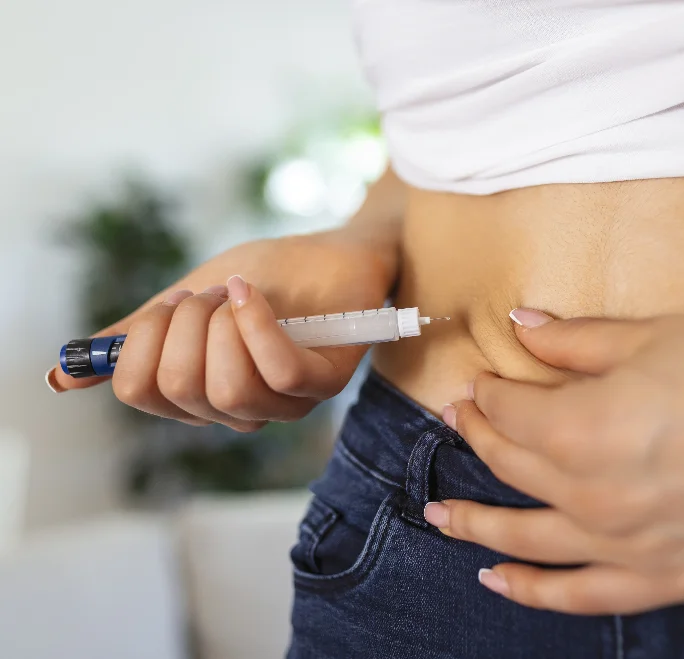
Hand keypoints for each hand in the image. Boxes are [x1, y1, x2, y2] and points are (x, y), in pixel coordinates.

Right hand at [47, 229, 396, 430]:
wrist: (332, 249)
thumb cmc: (266, 276)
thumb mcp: (186, 302)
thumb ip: (136, 338)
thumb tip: (62, 376)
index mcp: (200, 395)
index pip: (140, 392)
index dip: (141, 340)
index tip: (167, 305)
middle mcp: (240, 411)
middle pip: (179, 389)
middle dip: (183, 323)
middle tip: (208, 295)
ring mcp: (285, 403)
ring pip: (227, 389)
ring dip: (221, 323)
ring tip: (237, 293)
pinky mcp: (324, 383)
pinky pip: (276, 372)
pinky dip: (255, 323)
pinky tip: (250, 293)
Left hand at [426, 306, 683, 613]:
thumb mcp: (656, 337)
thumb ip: (575, 341)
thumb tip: (523, 326)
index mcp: (585, 428)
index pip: (509, 410)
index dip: (488, 391)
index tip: (481, 380)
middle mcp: (596, 495)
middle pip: (511, 465)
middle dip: (478, 437)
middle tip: (459, 420)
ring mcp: (632, 545)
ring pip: (527, 538)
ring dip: (475, 524)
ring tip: (439, 516)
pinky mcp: (672, 578)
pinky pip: (583, 596)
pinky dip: (534, 591)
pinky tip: (498, 579)